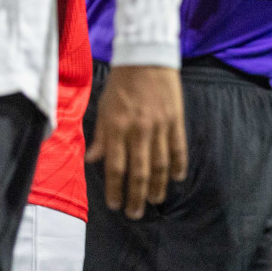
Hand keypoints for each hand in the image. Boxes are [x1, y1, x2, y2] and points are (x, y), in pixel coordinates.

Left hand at [87, 65, 187, 218]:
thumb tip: (93, 160)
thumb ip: (100, 135)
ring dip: (158, 186)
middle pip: (139, 172)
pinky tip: (177, 178)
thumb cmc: (121, 83)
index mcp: (117, 128)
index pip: (115, 166)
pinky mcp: (175, 119)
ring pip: (160, 164)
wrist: (146, 57)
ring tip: (156, 201)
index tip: (114, 204)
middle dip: (136, 196)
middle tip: (135, 213)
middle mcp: (138, 130)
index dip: (115, 188)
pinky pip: (178, 147)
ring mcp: (159, 126)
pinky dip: (178, 164)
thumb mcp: (103, 107)